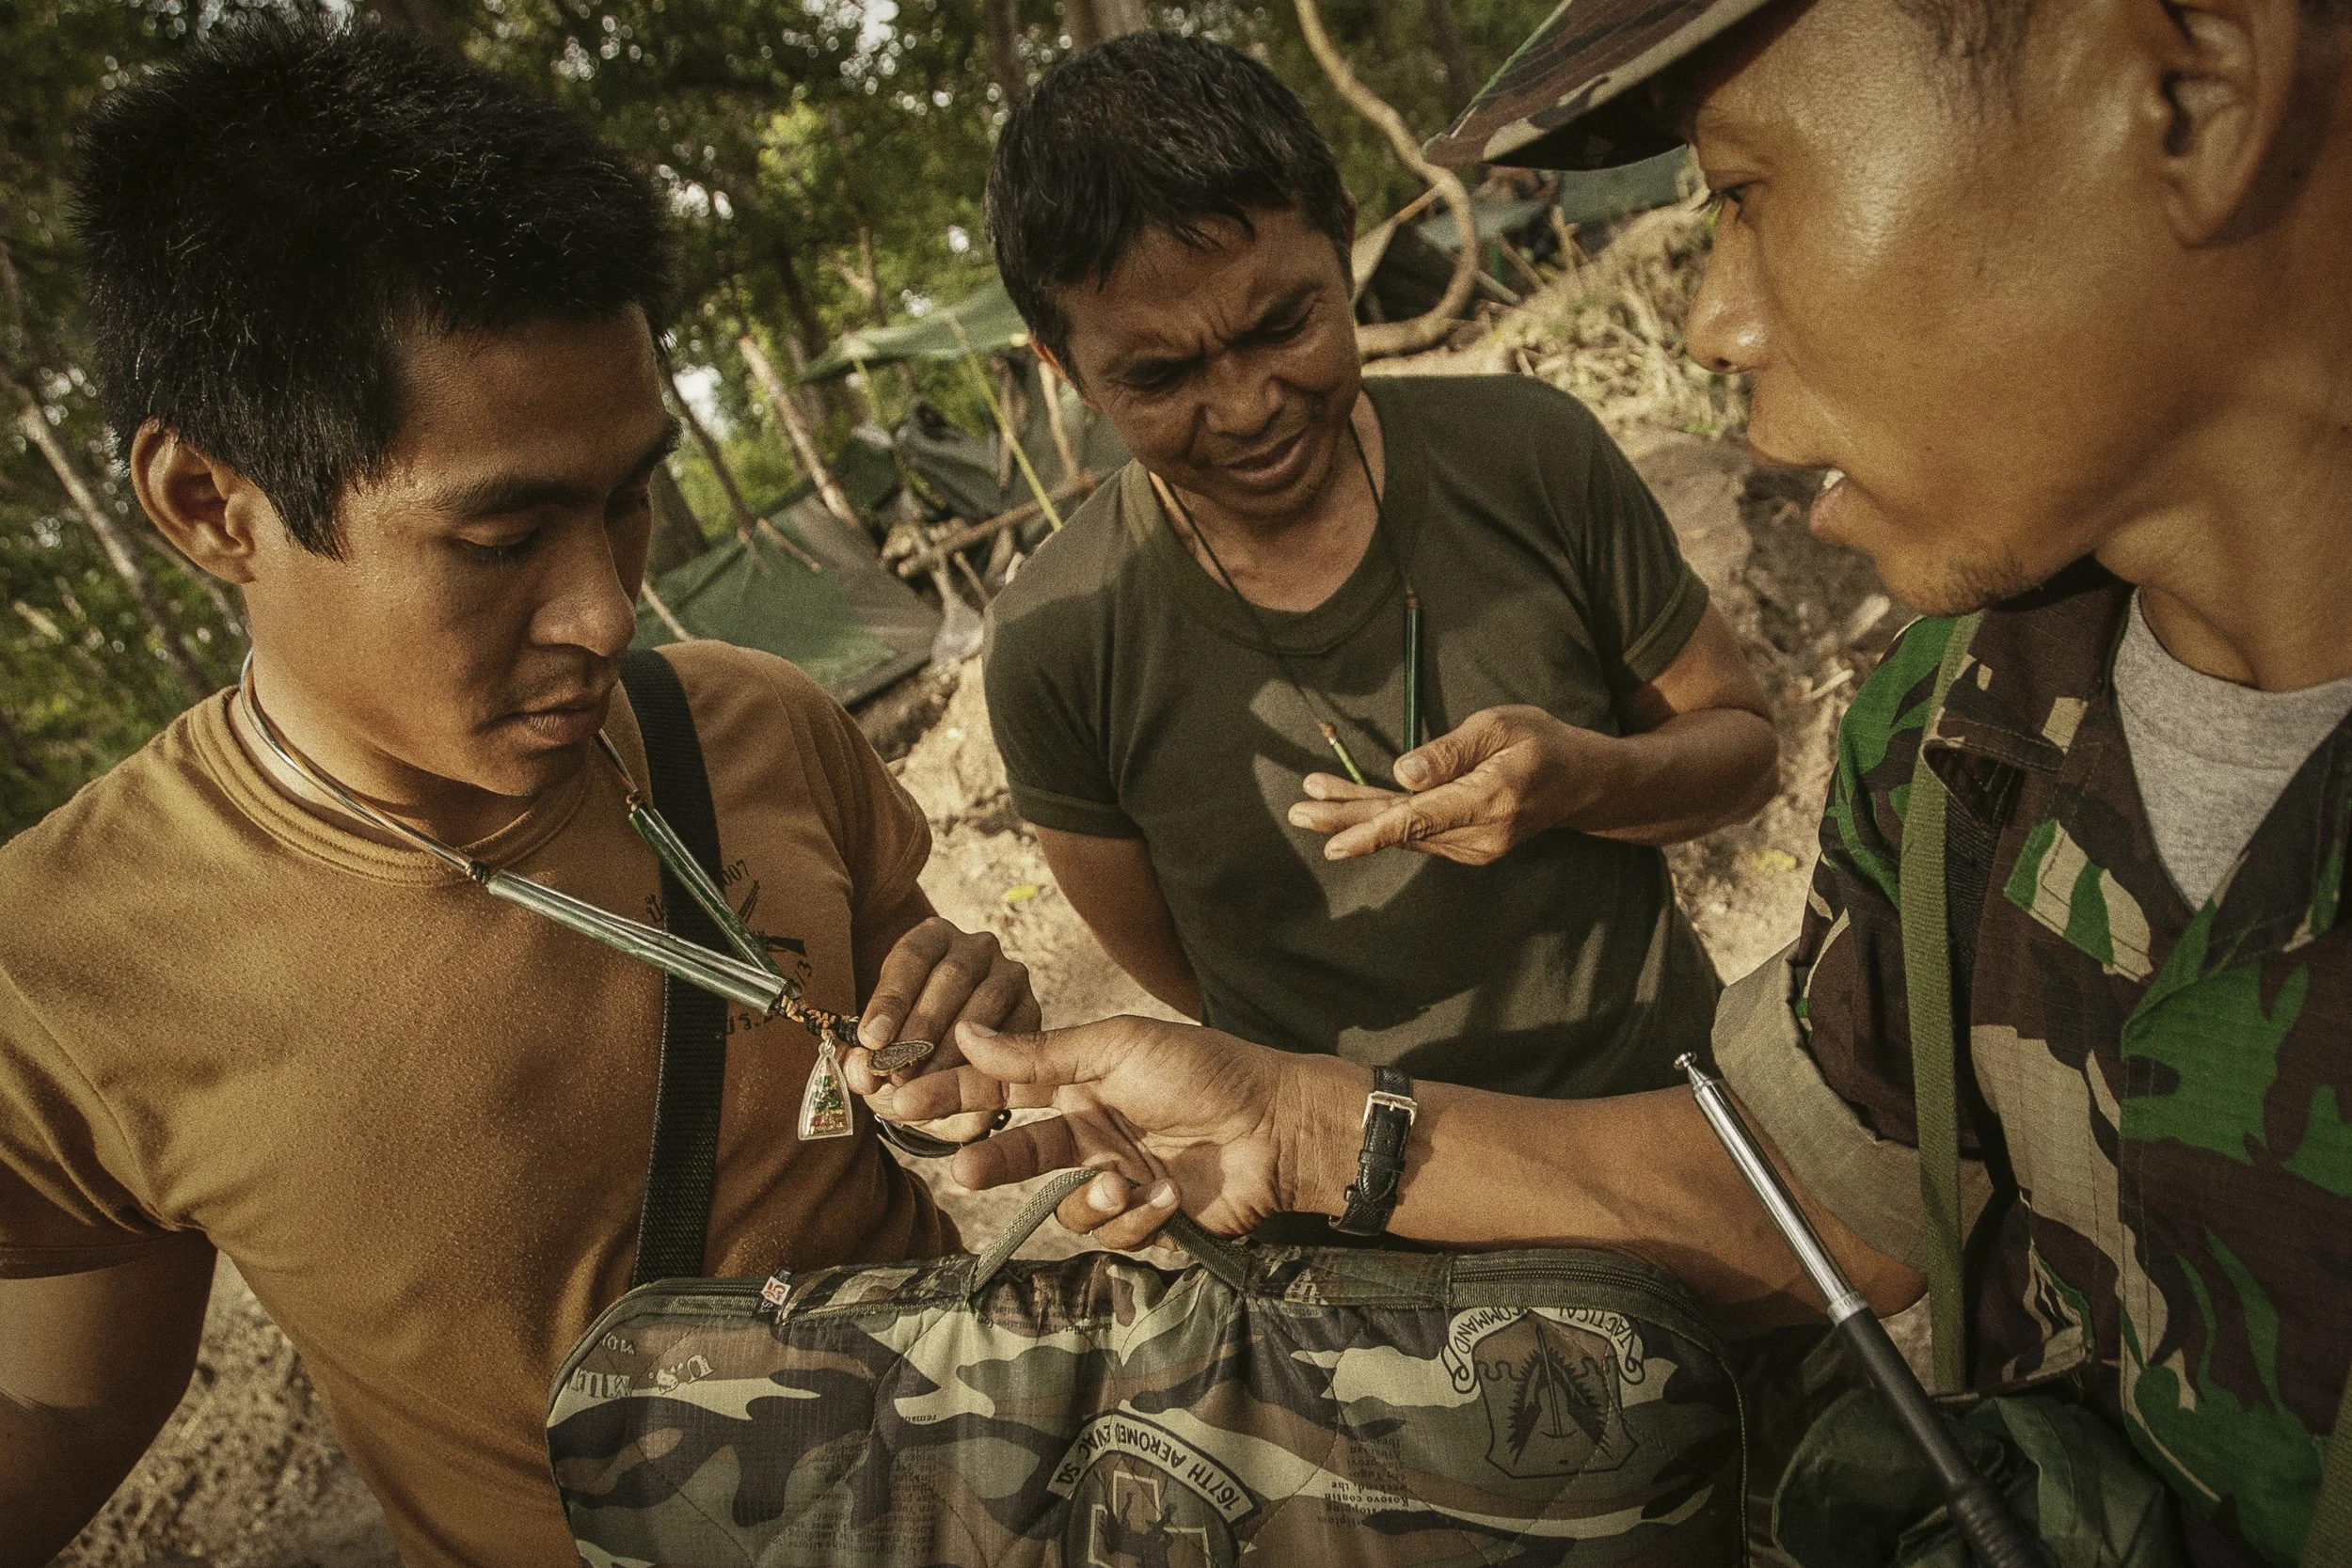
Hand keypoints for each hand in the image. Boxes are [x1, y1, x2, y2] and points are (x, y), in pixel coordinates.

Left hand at [846, 917, 1038, 1141]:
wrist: (945, 1084)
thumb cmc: (903, 1056)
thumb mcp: (874, 1057)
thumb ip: (859, 1063)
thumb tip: (861, 1071)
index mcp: (932, 939)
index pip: (912, 956)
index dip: (891, 998)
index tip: (872, 1040)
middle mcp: (976, 948)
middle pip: (952, 976)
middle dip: (921, 1029)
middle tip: (896, 1073)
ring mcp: (1009, 976)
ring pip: (987, 1001)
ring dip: (953, 1047)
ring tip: (926, 1085)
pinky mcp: (1032, 1010)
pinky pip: (1015, 1030)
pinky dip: (987, 1061)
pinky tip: (962, 1089)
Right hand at [887, 1015, 1349, 1248]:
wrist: (1277, 1127)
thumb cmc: (1203, 1071)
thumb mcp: (1118, 1048)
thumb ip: (1039, 1052)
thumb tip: (965, 1032)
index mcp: (1080, 1080)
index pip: (1002, 1086)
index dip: (952, 1093)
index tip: (902, 1101)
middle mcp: (1091, 1130)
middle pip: (1019, 1152)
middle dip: (991, 1159)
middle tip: (962, 1168)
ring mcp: (1116, 1177)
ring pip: (1065, 1205)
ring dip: (1092, 1194)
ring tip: (1128, 1177)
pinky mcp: (1144, 1221)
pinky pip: (1111, 1233)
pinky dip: (1137, 1216)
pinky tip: (1169, 1193)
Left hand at [1287, 704, 1610, 863]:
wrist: (1581, 783)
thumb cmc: (1542, 742)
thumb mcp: (1501, 725)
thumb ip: (1450, 751)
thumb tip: (1401, 772)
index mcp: (1490, 799)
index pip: (1420, 819)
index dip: (1372, 831)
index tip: (1333, 844)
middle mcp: (1480, 834)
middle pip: (1402, 829)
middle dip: (1346, 820)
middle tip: (1299, 811)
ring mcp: (1474, 847)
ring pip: (1405, 832)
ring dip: (1357, 816)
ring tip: (1311, 800)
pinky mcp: (1466, 847)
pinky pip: (1417, 833)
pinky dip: (1382, 820)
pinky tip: (1348, 806)